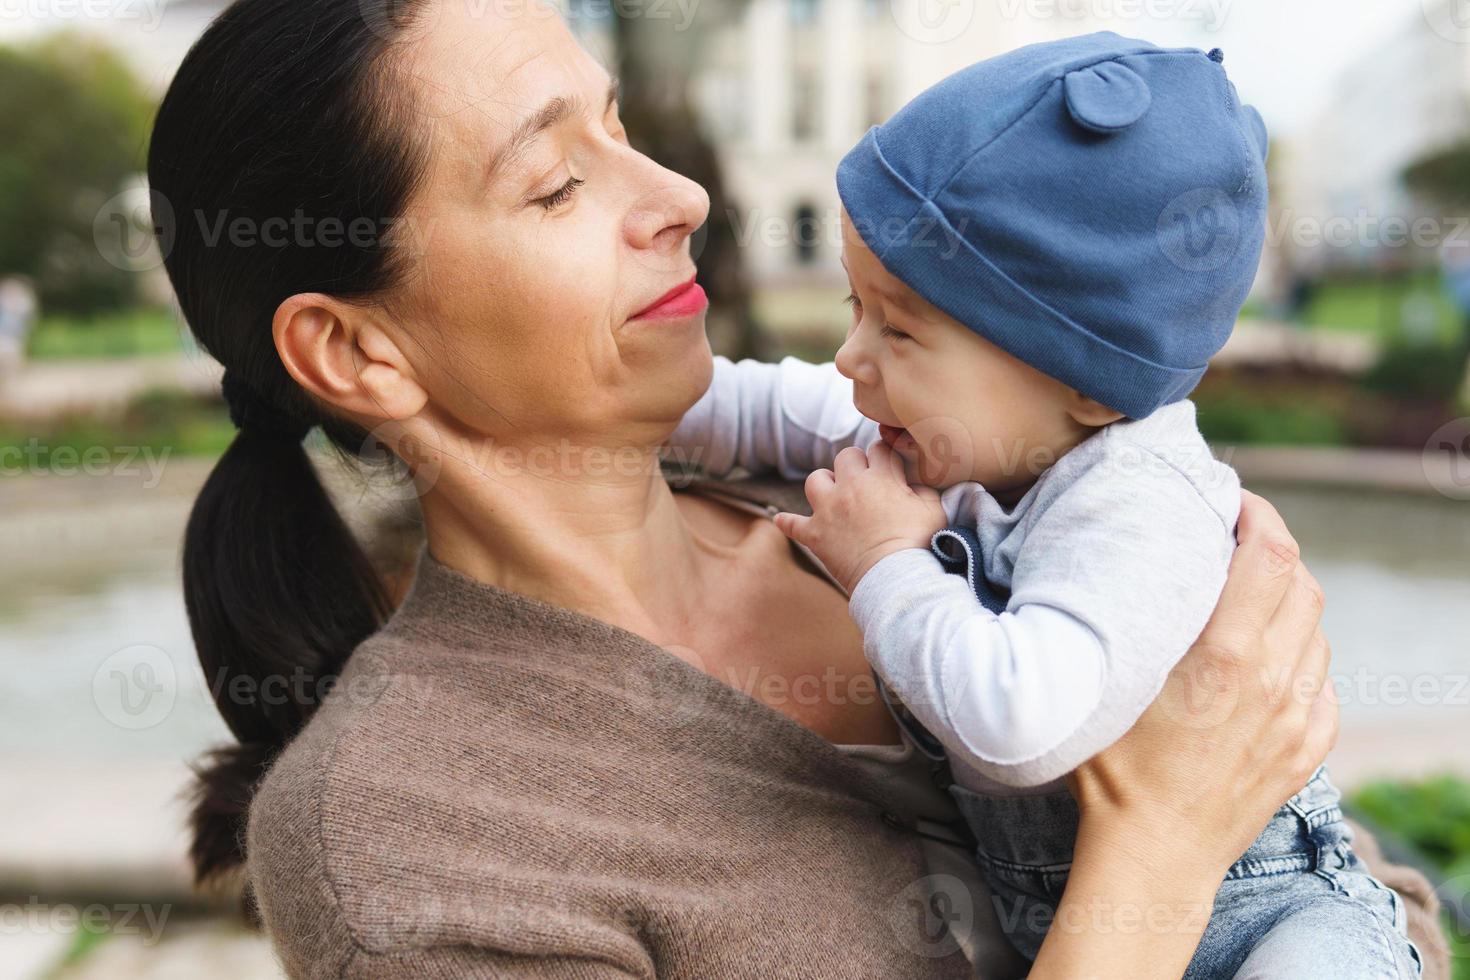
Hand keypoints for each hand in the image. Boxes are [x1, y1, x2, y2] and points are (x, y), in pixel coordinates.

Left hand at [773, 443, 946, 593]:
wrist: (895, 580)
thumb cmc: (919, 545)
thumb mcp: (933, 510)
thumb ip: (922, 489)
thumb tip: (910, 486)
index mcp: (880, 478)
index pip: (880, 449)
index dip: (886, 456)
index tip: (890, 466)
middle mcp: (850, 488)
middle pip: (845, 456)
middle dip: (856, 464)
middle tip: (866, 481)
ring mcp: (829, 511)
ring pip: (815, 480)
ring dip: (824, 484)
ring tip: (834, 495)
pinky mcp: (815, 535)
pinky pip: (793, 524)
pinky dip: (788, 522)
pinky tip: (781, 519)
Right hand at [1068, 489, 1336, 881]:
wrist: (1155, 853)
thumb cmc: (1111, 770)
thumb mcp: (1108, 682)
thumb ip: (1130, 623)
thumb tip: (1121, 566)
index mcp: (1223, 655)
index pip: (1271, 555)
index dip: (1259, 514)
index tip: (1234, 502)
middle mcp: (1272, 679)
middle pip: (1303, 582)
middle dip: (1275, 549)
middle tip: (1236, 540)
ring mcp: (1297, 716)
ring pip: (1317, 629)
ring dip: (1288, 601)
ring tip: (1248, 598)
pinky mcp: (1307, 746)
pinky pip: (1323, 679)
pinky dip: (1301, 653)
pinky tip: (1265, 658)